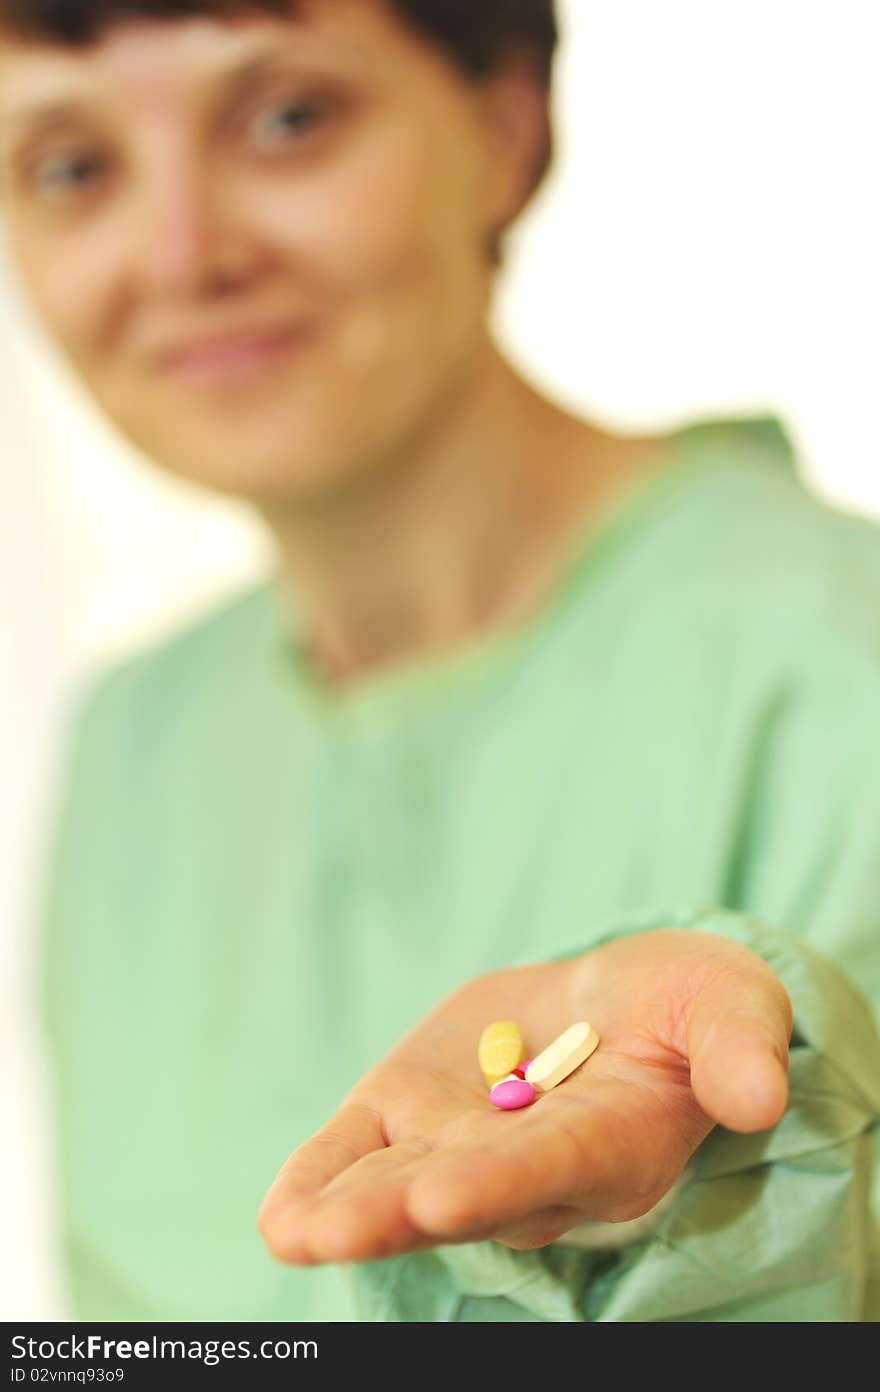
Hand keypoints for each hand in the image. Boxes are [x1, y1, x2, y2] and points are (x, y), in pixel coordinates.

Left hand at [258, 929, 791, 1263]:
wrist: (614, 1001)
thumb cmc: (684, 1005)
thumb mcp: (725, 1002)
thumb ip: (737, 1045)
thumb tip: (758, 1094)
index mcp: (612, 1143)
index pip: (553, 1168)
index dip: (501, 1183)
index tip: (445, 1196)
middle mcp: (530, 1168)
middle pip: (463, 1193)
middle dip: (403, 1210)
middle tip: (338, 1231)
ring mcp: (460, 1145)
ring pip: (400, 1184)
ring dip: (349, 1210)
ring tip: (297, 1233)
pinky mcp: (410, 1115)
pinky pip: (359, 1156)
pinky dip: (321, 1181)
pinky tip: (284, 1216)